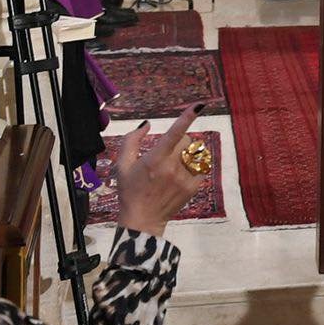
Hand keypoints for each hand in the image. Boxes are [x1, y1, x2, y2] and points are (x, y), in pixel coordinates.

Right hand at [115, 105, 205, 238]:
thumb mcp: (122, 166)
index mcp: (155, 160)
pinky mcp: (194, 186)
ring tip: (174, 164)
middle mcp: (172, 167)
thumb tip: (146, 124)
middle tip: (167, 153)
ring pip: (195, 152)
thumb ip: (131, 141)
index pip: (174, 133)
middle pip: (186, 140)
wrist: (142, 219)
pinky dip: (194, 165)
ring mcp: (185, 177)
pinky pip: (201, 166)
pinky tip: (182, 173)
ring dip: (187, 153)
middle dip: (179, 141)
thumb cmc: (130, 190)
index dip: (187, 117)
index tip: (199, 105)